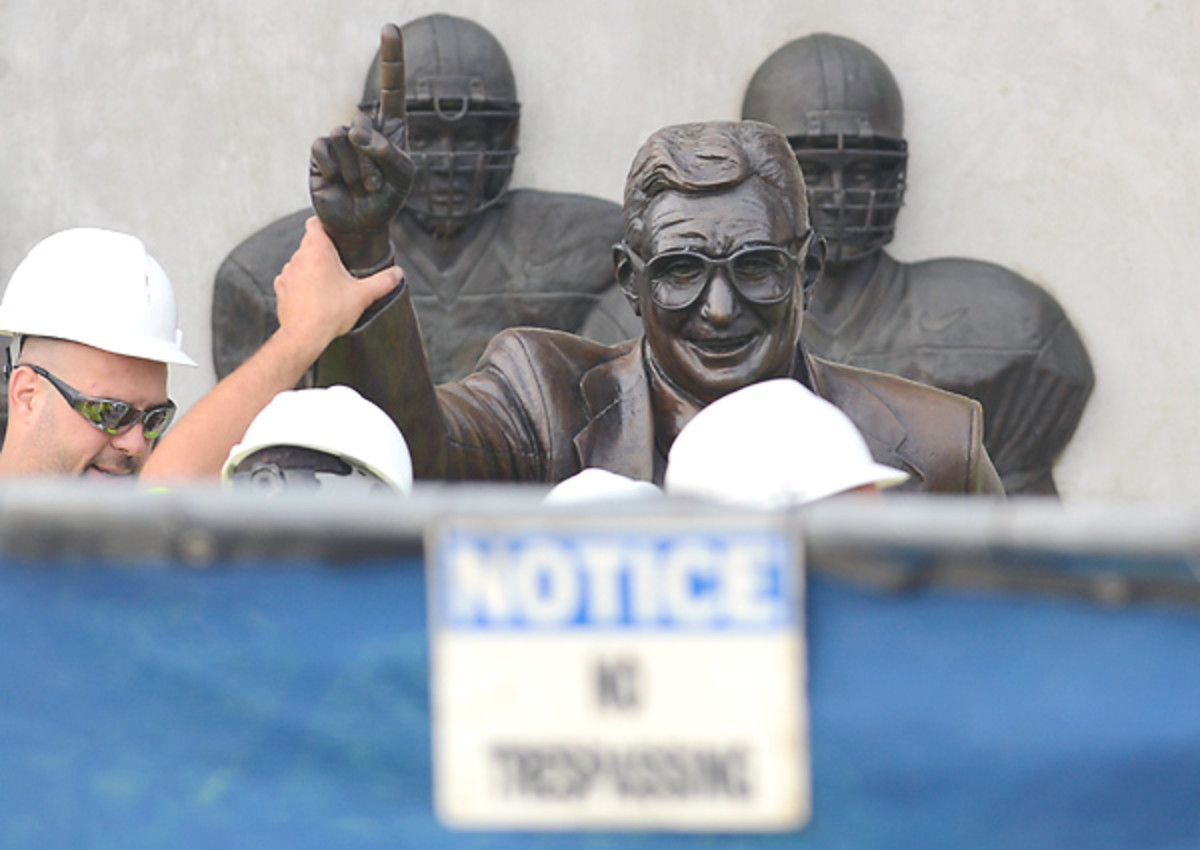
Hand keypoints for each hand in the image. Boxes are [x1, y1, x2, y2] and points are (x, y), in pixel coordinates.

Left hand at [274, 217, 402, 350]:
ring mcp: (287, 273)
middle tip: (340, 265)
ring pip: (301, 262)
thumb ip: (383, 282)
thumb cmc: (329, 313)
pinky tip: (313, 296)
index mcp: (318, 251)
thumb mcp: (363, 295)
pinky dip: (301, 284)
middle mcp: (299, 257)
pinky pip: (292, 279)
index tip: (334, 233)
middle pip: (310, 243)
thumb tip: (397, 274)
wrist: (305, 335)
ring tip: (327, 284)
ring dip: (311, 268)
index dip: (324, 224)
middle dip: (324, 251)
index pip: (315, 222)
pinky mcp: (281, 288)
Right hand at [309, 23, 414, 273]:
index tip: (390, 27)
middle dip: (373, 161)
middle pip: (363, 126)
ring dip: (357, 170)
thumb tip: (357, 134)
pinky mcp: (320, 154)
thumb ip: (389, 153)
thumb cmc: (387, 198)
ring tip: (362, 187)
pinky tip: (338, 181)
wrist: (361, 223)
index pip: (392, 88)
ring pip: (344, 140)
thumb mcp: (402, 178)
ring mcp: (340, 140)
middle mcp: (363, 128)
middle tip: (376, 185)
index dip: (391, 58)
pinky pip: (324, 149)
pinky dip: (335, 169)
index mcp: (390, 128)